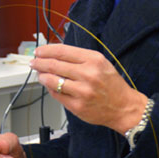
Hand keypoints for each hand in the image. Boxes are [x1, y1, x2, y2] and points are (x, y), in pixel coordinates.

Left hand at [30, 44, 146, 133]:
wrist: (124, 107)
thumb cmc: (111, 84)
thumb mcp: (100, 63)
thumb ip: (78, 57)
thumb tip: (52, 54)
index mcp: (93, 60)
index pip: (62, 51)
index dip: (46, 50)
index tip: (38, 51)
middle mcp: (88, 74)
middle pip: (54, 65)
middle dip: (39, 62)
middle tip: (34, 62)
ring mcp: (82, 91)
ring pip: (52, 80)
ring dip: (42, 76)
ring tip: (40, 75)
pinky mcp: (77, 106)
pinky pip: (56, 95)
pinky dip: (50, 89)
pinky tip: (50, 86)